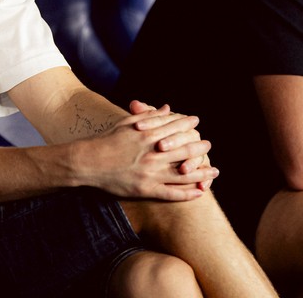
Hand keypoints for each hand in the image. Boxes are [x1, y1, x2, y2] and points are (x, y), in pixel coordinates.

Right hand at [74, 103, 216, 200]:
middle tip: (209, 146)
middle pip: (186, 150)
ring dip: (202, 172)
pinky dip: (188, 194)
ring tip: (214, 171)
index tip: (197, 124)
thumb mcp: (128, 123)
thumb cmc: (107, 140)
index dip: (189, 125)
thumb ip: (150, 116)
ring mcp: (151, 173)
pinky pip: (172, 193)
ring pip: (184, 173)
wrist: (88, 162)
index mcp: (149, 134)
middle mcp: (153, 153)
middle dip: (200, 147)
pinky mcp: (146, 189)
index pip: (176, 128)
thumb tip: (167, 108)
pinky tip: (199, 193)